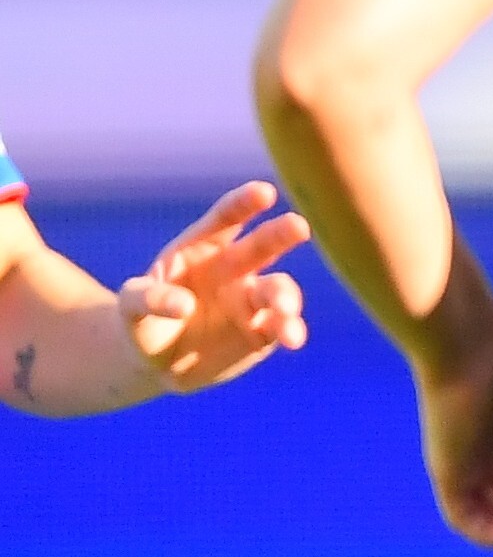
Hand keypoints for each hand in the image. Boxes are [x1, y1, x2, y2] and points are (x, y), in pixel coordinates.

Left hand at [119, 182, 309, 397]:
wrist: (157, 363)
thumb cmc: (142, 321)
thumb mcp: (130, 306)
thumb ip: (150, 298)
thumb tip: (186, 305)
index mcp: (203, 246)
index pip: (226, 218)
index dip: (245, 203)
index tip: (264, 193)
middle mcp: (235, 267)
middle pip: (264, 244)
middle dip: (283, 233)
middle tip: (298, 226)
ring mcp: (251, 299)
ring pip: (277, 288)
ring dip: (284, 295)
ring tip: (283, 308)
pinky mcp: (262, 331)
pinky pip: (281, 326)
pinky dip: (289, 329)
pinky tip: (292, 337)